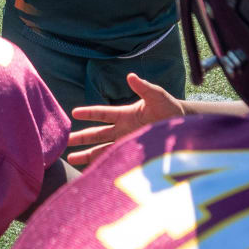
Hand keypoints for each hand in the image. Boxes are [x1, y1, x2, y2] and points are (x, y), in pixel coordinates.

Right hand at [65, 73, 185, 166]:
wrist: (184, 127)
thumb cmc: (169, 108)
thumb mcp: (157, 96)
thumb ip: (144, 88)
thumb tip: (131, 76)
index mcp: (125, 115)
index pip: (103, 114)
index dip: (89, 113)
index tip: (74, 113)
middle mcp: (122, 130)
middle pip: (97, 134)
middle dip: (81, 138)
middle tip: (64, 141)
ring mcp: (127, 143)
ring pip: (102, 150)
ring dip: (86, 154)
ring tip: (71, 159)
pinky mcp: (133, 155)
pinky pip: (115, 161)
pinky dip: (104, 166)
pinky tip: (92, 172)